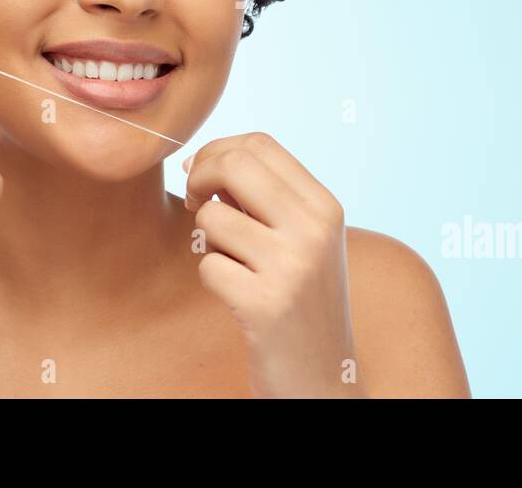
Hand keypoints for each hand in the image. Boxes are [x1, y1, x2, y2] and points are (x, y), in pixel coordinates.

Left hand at [183, 132, 365, 397]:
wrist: (322, 377)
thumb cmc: (301, 300)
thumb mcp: (302, 240)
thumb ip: (263, 198)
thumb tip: (201, 161)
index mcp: (325, 206)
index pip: (259, 144)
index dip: (218, 150)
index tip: (203, 174)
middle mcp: (314, 230)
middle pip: (234, 164)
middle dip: (199, 177)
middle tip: (196, 201)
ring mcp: (292, 267)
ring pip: (211, 219)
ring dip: (207, 240)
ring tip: (233, 263)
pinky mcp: (265, 305)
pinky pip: (208, 266)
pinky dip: (213, 278)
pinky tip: (238, 295)